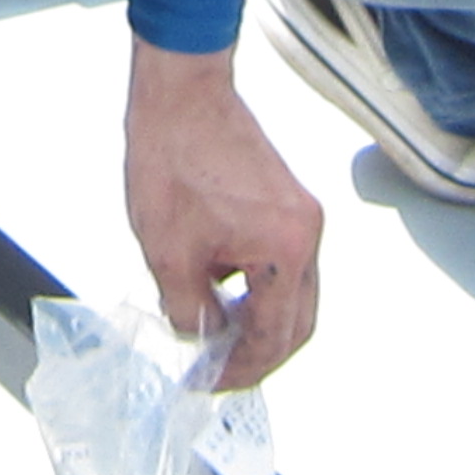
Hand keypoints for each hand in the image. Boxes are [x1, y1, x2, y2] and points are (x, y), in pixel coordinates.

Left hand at [125, 38, 322, 388]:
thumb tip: (200, 340)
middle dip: (259, 354)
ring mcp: (302, 215)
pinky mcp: (289, 202)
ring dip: (260, 321)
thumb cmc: (173, 157)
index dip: (239, 369)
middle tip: (218, 371)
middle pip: (299, 321)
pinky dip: (260, 289)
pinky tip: (220, 292)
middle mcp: (306, 233)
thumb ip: (188, 311)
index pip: (274, 336)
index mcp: (285, 249)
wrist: (180, 94)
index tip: (207, 381)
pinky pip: (285, 264)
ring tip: (214, 336)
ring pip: (295, 294)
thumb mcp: (168, 253)